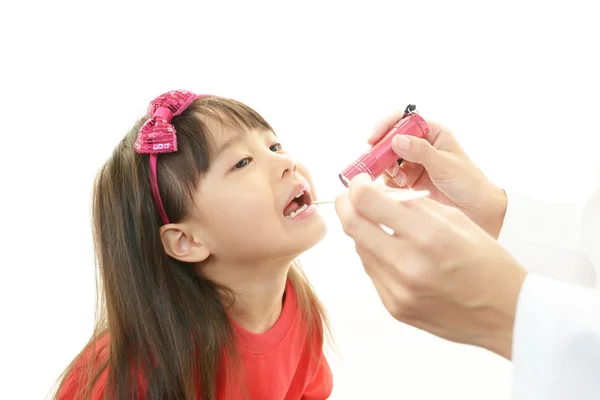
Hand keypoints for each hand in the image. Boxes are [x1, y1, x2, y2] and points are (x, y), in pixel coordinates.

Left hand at [335, 174, 526, 358]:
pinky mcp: (394, 307)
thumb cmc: (487, 261)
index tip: (360, 182)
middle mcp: (409, 265)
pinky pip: (371, 272)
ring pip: (359, 248)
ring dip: (364, 231)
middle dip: (346, 204)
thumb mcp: (456, 220)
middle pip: (352, 225)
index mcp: (429, 236)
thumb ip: (412, 204)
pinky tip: (394, 252)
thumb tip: (374, 192)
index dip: (357, 186)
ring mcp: (398, 291)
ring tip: (383, 227)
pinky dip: (376, 255)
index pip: (367, 201)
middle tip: (352, 197)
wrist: (507, 313)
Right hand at [369, 111, 506, 237]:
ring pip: (387, 160)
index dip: (387, 126)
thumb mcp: (445, 165)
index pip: (404, 120)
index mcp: (432, 133)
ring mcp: (413, 163)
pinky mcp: (408, 180)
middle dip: (383, 152)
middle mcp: (420, 145)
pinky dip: (390, 182)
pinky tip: (402, 187)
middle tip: (382, 165)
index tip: (374, 138)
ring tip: (400, 180)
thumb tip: (396, 139)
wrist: (476, 210)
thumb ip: (421, 152)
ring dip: (388, 169)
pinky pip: (390, 177)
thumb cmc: (468, 182)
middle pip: (390, 140)